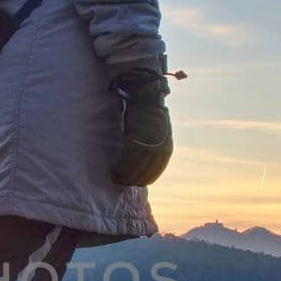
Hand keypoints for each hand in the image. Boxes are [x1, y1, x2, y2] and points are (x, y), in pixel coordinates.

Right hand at [110, 69, 173, 186]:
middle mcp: (159, 147)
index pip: (155, 171)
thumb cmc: (149, 115)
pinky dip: (120, 165)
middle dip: (132, 179)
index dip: (143, 180)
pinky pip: (126, 157)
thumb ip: (153, 149)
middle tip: (121, 182)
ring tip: (115, 177)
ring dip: (124, 174)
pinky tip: (114, 168)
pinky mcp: (135, 137)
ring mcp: (147, 143)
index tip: (134, 184)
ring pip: (134, 166)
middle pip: (144, 171)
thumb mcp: (156, 134)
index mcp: (166, 148)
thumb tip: (145, 165)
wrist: (146, 96)